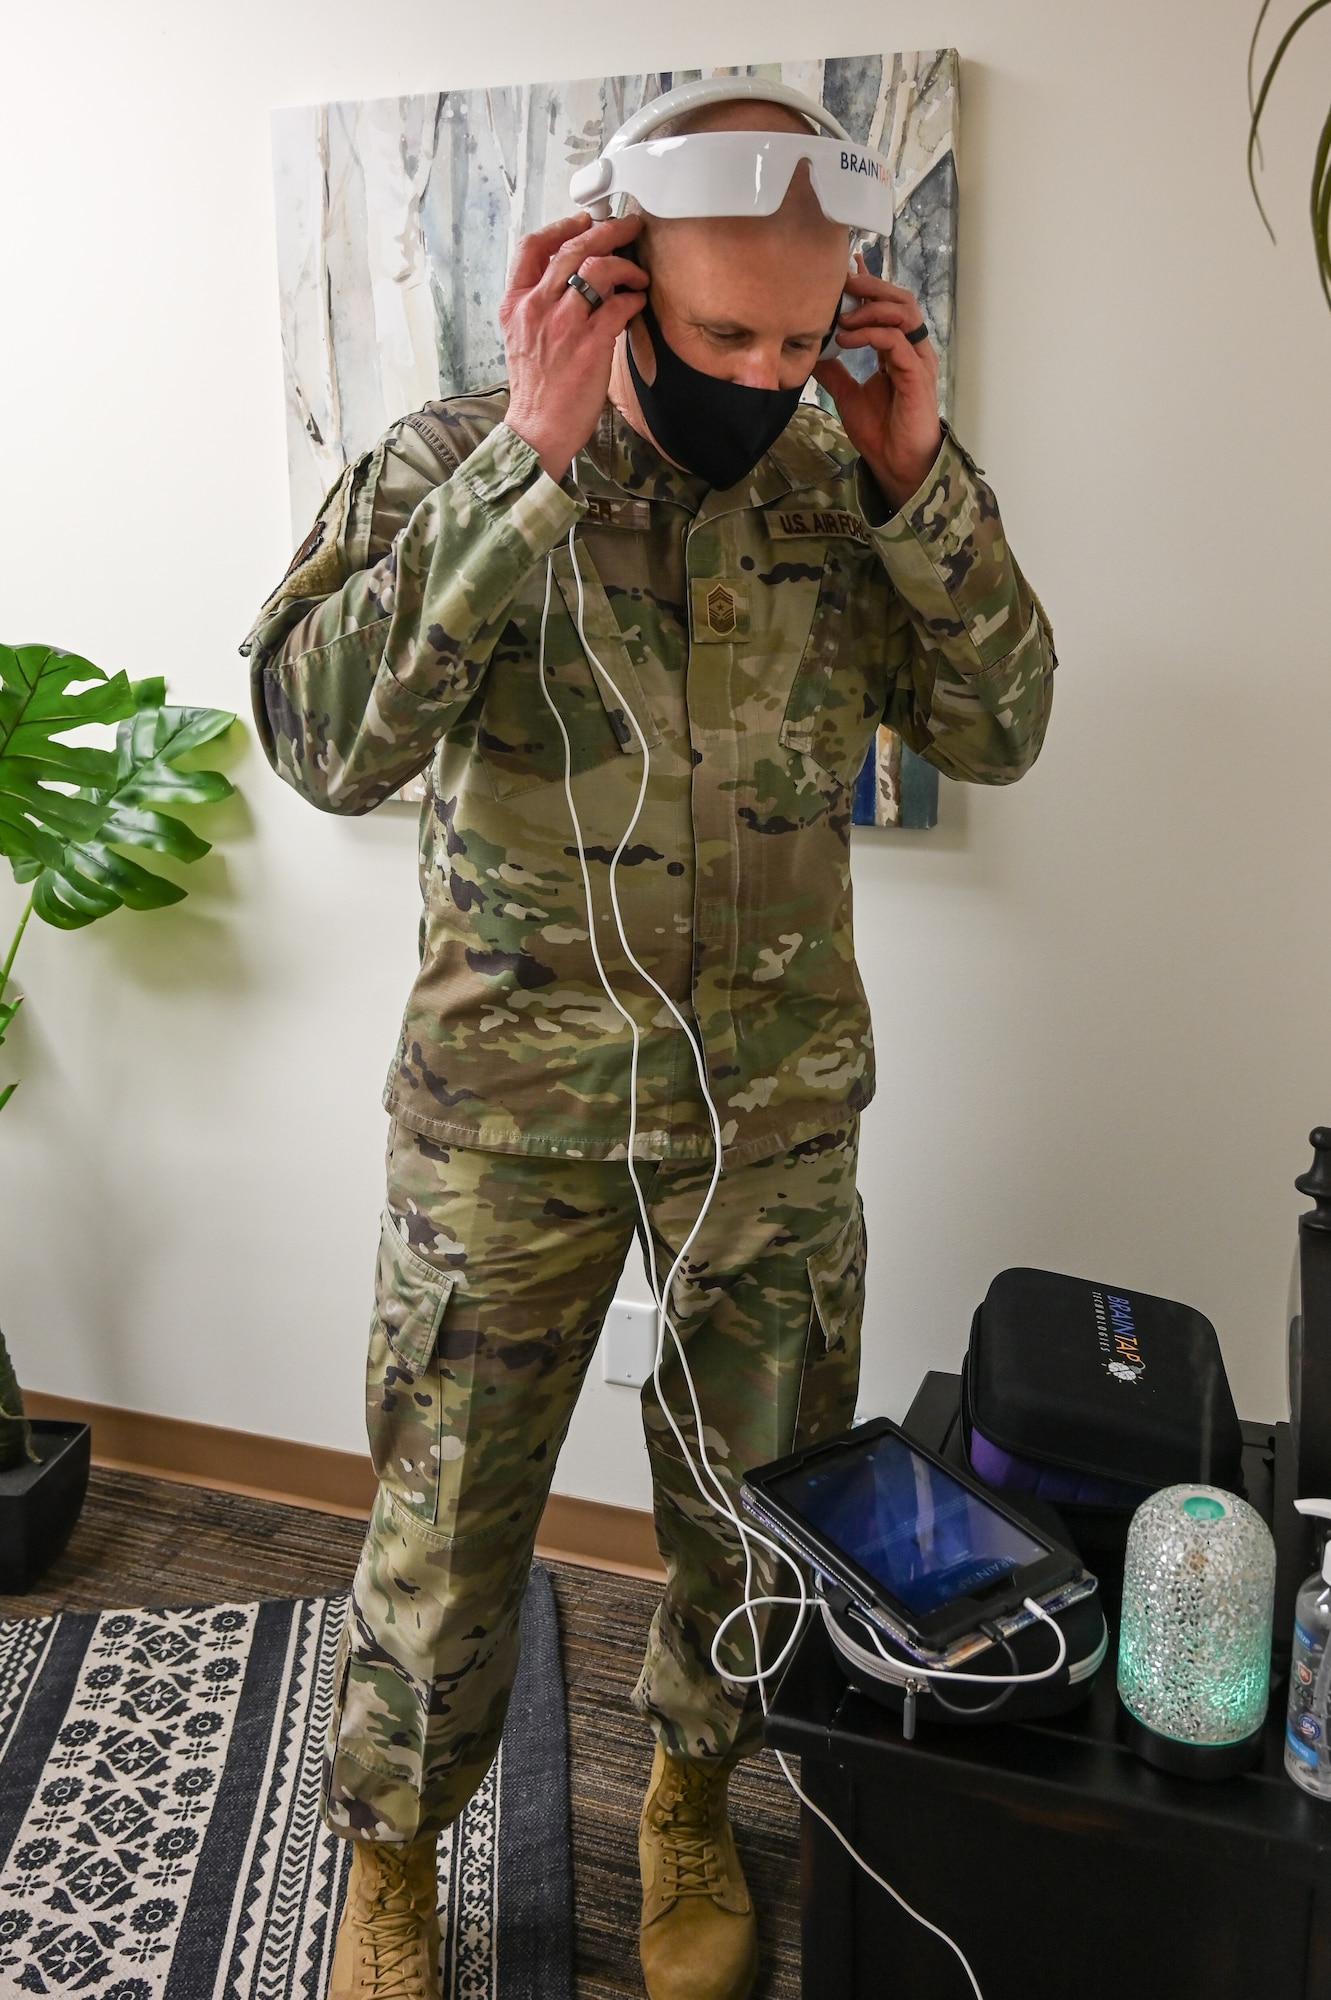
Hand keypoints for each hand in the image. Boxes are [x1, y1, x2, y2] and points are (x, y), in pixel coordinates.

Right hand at [500, 212, 647, 482]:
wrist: (537, 430)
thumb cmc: (535, 390)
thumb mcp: (521, 338)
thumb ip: (540, 306)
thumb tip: (573, 281)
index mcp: (516, 304)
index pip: (532, 247)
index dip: (561, 226)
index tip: (584, 220)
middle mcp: (536, 308)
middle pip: (572, 248)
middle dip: (606, 230)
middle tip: (628, 227)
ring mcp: (563, 325)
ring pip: (596, 269)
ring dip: (624, 264)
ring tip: (638, 273)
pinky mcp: (590, 345)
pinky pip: (617, 306)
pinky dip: (633, 297)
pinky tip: (638, 300)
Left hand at [813, 260, 942, 508]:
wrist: (896, 464)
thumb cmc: (880, 431)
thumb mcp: (847, 394)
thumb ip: (834, 370)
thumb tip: (810, 350)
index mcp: (898, 349)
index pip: (887, 306)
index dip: (870, 284)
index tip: (848, 267)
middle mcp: (911, 349)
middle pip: (899, 300)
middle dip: (871, 286)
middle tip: (843, 284)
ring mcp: (917, 360)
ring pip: (903, 313)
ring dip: (871, 308)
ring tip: (843, 318)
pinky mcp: (917, 374)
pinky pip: (897, 341)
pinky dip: (871, 334)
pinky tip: (847, 339)